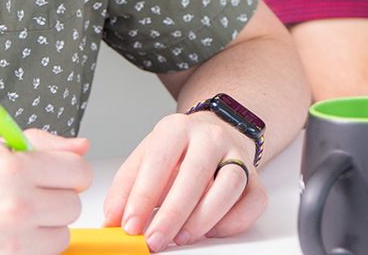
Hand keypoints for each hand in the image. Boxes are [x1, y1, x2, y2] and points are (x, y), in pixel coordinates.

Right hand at [0, 129, 90, 254]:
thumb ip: (37, 145)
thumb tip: (78, 146)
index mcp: (11, 168)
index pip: (77, 169)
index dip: (69, 170)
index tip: (58, 174)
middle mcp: (16, 205)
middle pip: (73, 204)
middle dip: (56, 198)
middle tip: (29, 196)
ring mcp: (14, 240)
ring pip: (63, 234)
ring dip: (46, 228)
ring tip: (14, 219)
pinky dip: (32, 248)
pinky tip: (7, 237)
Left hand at [103, 112, 265, 251]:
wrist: (212, 133)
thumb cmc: (176, 151)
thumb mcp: (144, 158)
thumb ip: (126, 187)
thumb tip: (112, 219)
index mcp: (176, 128)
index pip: (158, 161)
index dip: (142, 196)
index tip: (130, 224)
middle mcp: (209, 137)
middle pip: (195, 175)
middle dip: (172, 214)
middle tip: (155, 239)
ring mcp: (236, 155)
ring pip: (229, 187)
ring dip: (204, 218)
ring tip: (182, 237)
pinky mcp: (255, 176)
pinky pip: (254, 200)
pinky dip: (234, 221)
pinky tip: (213, 230)